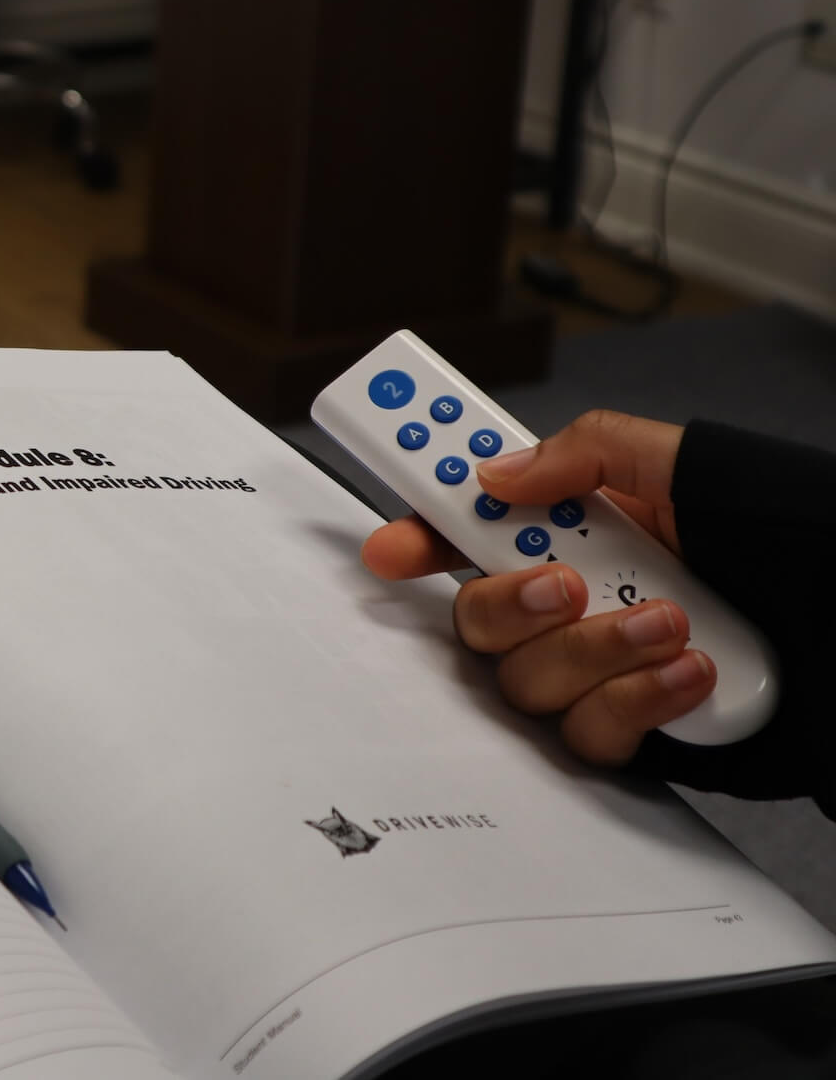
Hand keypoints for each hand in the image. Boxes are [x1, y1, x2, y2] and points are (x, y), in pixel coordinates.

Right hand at [361, 410, 714, 764]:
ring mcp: (601, 671)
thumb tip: (502, 474)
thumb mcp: (693, 463)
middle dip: (507, 600)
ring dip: (593, 648)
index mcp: (582, 527)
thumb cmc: (799, 540)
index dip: (421, 535)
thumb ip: (589, 453)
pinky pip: (588, 735)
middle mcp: (579, 601)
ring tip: (669, 619)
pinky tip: (689, 668)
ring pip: (525, 681)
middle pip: (475, 618)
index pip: (471, 531)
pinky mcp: (635, 731)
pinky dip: (634, 699)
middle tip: (564, 582)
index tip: (393, 546)